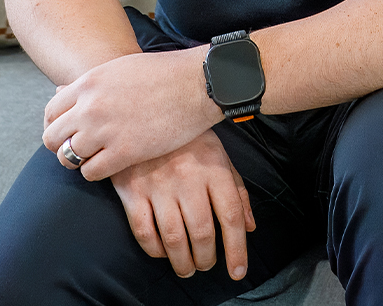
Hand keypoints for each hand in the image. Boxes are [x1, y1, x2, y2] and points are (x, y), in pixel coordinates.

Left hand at [42, 48, 222, 179]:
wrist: (195, 83)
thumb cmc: (163, 72)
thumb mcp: (120, 68)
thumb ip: (93, 85)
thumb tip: (66, 94)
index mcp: (88, 82)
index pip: (51, 112)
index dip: (57, 125)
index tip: (69, 131)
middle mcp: (90, 106)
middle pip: (52, 137)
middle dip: (62, 145)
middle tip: (79, 148)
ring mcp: (105, 130)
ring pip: (68, 157)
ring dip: (79, 160)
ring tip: (96, 157)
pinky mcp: (123, 152)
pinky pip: (91, 172)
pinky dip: (96, 171)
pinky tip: (111, 164)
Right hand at [111, 131, 255, 281]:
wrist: (145, 110)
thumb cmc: (188, 138)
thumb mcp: (219, 154)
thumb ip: (237, 190)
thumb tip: (250, 226)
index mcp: (214, 167)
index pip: (231, 215)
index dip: (237, 249)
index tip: (238, 271)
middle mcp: (188, 178)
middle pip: (203, 232)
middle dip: (207, 259)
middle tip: (206, 264)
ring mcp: (158, 185)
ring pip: (174, 239)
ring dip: (183, 262)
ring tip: (187, 268)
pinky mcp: (132, 190)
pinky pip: (144, 232)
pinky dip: (155, 251)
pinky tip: (162, 251)